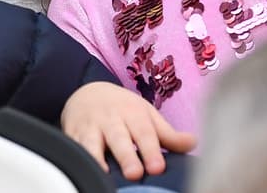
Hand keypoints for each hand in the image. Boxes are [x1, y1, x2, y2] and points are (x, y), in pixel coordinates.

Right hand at [61, 82, 196, 179]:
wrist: (87, 93)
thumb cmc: (123, 110)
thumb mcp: (145, 115)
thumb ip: (168, 134)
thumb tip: (194, 144)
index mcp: (132, 113)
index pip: (144, 133)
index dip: (150, 150)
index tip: (157, 168)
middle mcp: (110, 119)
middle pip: (118, 138)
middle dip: (125, 155)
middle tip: (134, 174)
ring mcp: (89, 127)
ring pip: (92, 142)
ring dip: (97, 157)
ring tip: (104, 173)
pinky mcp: (72, 134)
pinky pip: (74, 146)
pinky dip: (77, 156)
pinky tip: (83, 167)